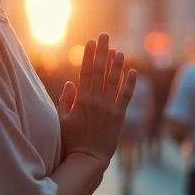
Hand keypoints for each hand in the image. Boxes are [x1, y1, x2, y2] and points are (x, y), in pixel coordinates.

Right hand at [57, 34, 137, 167]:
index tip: (90, 41)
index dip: (88, 55)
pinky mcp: (120, 116)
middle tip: (104, 36)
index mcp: (81, 100)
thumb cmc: (71, 140)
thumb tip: (70, 82)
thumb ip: (64, 100)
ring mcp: (109, 108)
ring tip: (119, 50)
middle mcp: (96, 101)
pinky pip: (126, 97)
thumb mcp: (61, 120)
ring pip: (113, 81)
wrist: (88, 158)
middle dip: (102, 52)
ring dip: (116, 64)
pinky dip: (130, 83)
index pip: (85, 72)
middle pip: (99, 71)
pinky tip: (133, 71)